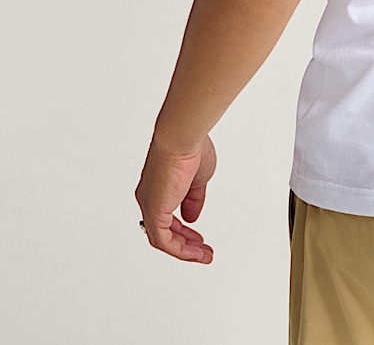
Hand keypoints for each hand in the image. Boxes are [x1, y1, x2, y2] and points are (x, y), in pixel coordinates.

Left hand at [135, 134, 216, 263]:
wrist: (182, 137)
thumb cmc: (190, 148)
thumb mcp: (198, 179)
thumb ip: (193, 200)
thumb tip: (191, 218)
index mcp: (159, 186)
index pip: (168, 216)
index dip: (184, 229)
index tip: (199, 236)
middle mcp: (150, 197)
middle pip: (165, 230)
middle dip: (186, 243)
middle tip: (203, 251)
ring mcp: (150, 205)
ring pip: (164, 239)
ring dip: (185, 250)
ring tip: (204, 256)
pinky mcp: (154, 211)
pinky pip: (164, 241)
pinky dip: (181, 250)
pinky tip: (196, 252)